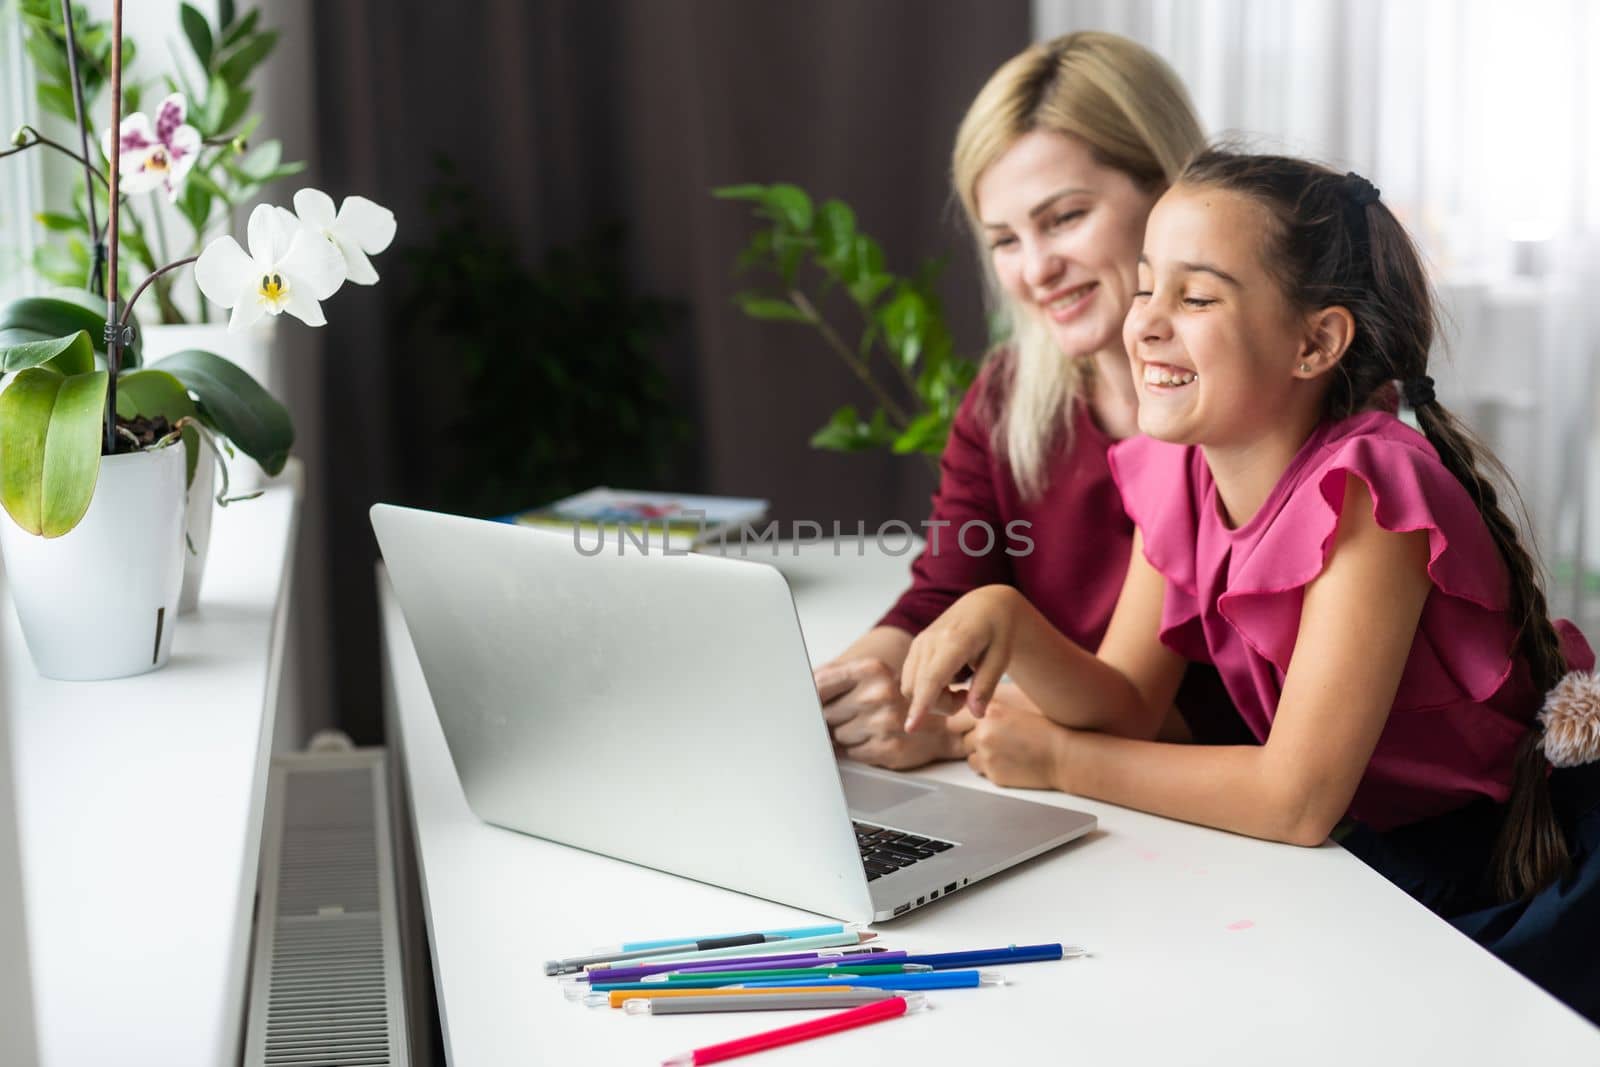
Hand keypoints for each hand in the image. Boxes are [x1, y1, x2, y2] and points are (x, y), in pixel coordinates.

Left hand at [814, 658, 965, 768]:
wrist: (938, 725)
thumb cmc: (894, 700)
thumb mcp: (869, 678)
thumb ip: (831, 678)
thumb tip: (793, 689)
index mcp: (871, 669)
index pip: (819, 685)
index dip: (809, 699)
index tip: (801, 705)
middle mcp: (880, 692)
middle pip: (826, 714)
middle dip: (830, 720)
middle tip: (848, 717)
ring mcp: (886, 721)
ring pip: (838, 736)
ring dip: (844, 737)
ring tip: (865, 728)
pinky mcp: (889, 747)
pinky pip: (852, 753)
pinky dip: (856, 750)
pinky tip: (872, 740)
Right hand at [900, 585, 1022, 731]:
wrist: (985, 605)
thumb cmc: (998, 631)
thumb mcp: (1002, 657)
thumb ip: (987, 685)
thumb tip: (975, 714)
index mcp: (954, 641)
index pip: (932, 678)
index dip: (922, 705)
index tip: (911, 728)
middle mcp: (929, 641)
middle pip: (919, 689)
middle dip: (940, 706)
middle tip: (969, 697)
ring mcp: (919, 643)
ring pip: (910, 687)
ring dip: (932, 699)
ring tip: (961, 690)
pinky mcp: (915, 648)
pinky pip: (911, 680)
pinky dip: (926, 691)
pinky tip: (949, 683)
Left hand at [961, 702, 1071, 790]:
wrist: (1063, 755)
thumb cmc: (1046, 728)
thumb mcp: (1015, 704)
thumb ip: (989, 705)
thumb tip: (966, 705)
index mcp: (991, 710)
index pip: (957, 717)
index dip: (965, 722)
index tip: (972, 724)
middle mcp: (984, 732)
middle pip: (962, 737)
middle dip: (974, 738)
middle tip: (997, 738)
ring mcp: (987, 754)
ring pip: (969, 755)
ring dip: (980, 753)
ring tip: (1004, 749)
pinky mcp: (993, 773)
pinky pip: (980, 769)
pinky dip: (989, 766)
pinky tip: (1008, 760)